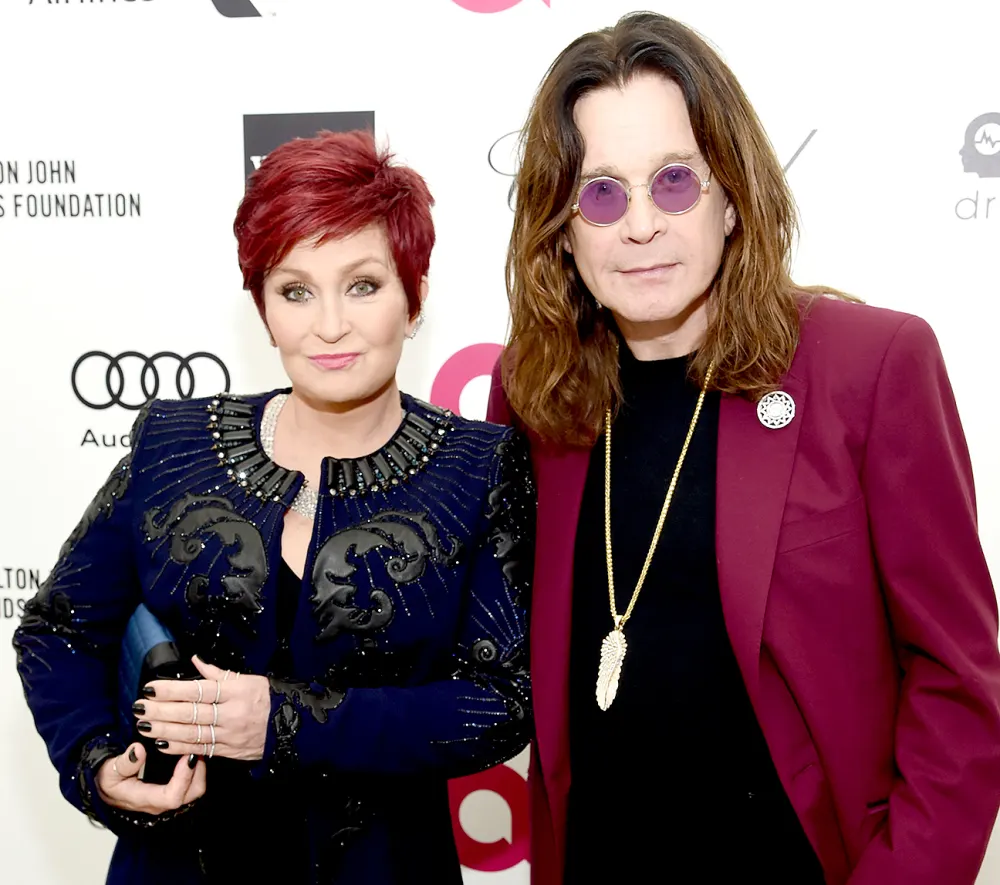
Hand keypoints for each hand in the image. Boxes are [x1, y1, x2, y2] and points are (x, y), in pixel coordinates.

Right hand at [95, 742, 205, 814]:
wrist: (107, 787)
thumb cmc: (108, 780)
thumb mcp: (109, 771)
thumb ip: (124, 763)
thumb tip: (138, 750)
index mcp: (144, 799)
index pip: (172, 797)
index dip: (184, 778)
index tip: (187, 756)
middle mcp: (160, 802)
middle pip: (191, 794)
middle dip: (198, 771)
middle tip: (195, 748)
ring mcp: (167, 798)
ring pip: (195, 789)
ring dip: (199, 769)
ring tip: (194, 748)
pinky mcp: (172, 791)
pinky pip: (192, 784)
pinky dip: (196, 769)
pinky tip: (191, 753)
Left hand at [134, 656, 270, 761]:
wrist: (290, 726)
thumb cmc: (267, 699)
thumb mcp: (249, 680)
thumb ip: (220, 674)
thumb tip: (196, 661)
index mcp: (236, 692)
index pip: (198, 690)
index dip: (172, 690)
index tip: (152, 688)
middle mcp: (231, 713)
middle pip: (190, 712)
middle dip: (161, 711)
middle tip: (139, 708)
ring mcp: (229, 734)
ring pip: (191, 733)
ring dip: (164, 730)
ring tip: (144, 726)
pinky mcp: (227, 751)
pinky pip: (199, 749)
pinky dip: (179, 747)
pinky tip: (162, 743)